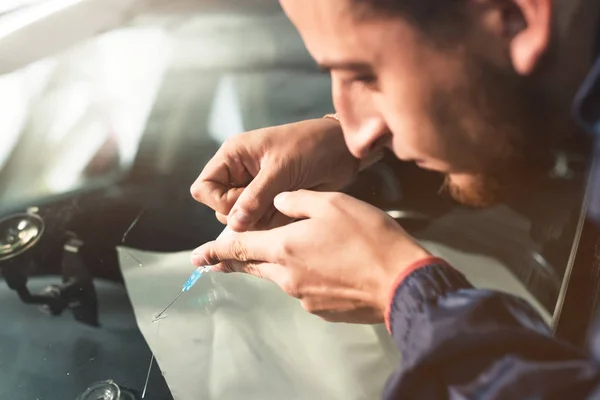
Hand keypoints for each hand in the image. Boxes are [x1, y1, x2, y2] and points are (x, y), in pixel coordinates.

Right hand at [191, 118, 360, 231]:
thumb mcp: (280, 169)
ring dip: (260, 221)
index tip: (244, 201)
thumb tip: (234, 225)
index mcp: (233, 157)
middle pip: (221, 209)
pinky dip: (272, 224)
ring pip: (241, 220)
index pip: (204, 188)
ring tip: (283, 205)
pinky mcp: (271, 203)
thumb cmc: (310, 146)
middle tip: (270, 202)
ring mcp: (255, 191)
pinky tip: (289, 212)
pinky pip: (260, 223)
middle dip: (243, 214)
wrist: (342, 151)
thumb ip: (255, 197)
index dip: (219, 201)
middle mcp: (239, 175)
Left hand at [191, 190, 430, 323]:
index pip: (237, 248)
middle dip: (235, 260)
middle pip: (253, 266)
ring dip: (275, 264)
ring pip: (279, 276)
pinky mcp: (322, 308)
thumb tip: (277, 202)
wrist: (401, 281)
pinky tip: (323, 266)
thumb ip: (297, 200)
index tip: (195, 258)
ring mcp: (304, 296)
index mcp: (283, 248)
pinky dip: (303, 275)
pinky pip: (303, 288)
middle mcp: (287, 276)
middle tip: (219, 260)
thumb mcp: (331, 203)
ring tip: (283, 252)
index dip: (214, 251)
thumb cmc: (367, 237)